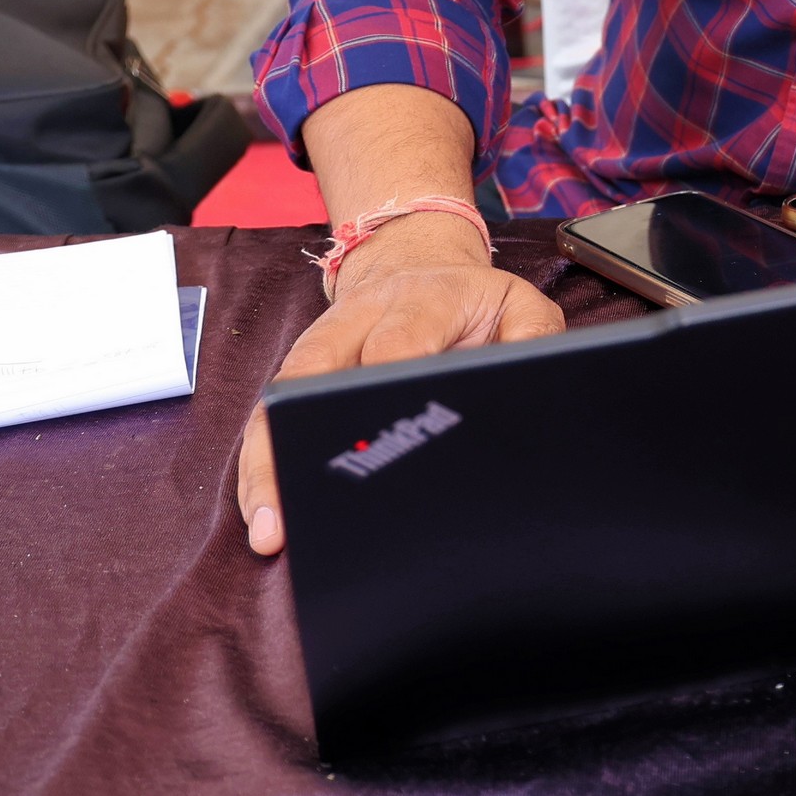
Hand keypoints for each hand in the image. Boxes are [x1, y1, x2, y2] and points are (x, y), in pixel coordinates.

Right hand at [233, 218, 562, 556]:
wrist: (419, 265)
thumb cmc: (474, 303)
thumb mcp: (521, 306)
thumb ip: (534, 340)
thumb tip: (533, 388)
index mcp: (420, 299)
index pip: (398, 340)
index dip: (386, 381)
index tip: (386, 434)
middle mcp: (359, 319)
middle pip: (315, 372)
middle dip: (306, 434)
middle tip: (305, 500)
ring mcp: (321, 347)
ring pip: (279, 400)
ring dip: (267, 466)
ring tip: (269, 530)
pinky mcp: (300, 376)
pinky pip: (270, 420)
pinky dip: (261, 469)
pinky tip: (262, 517)